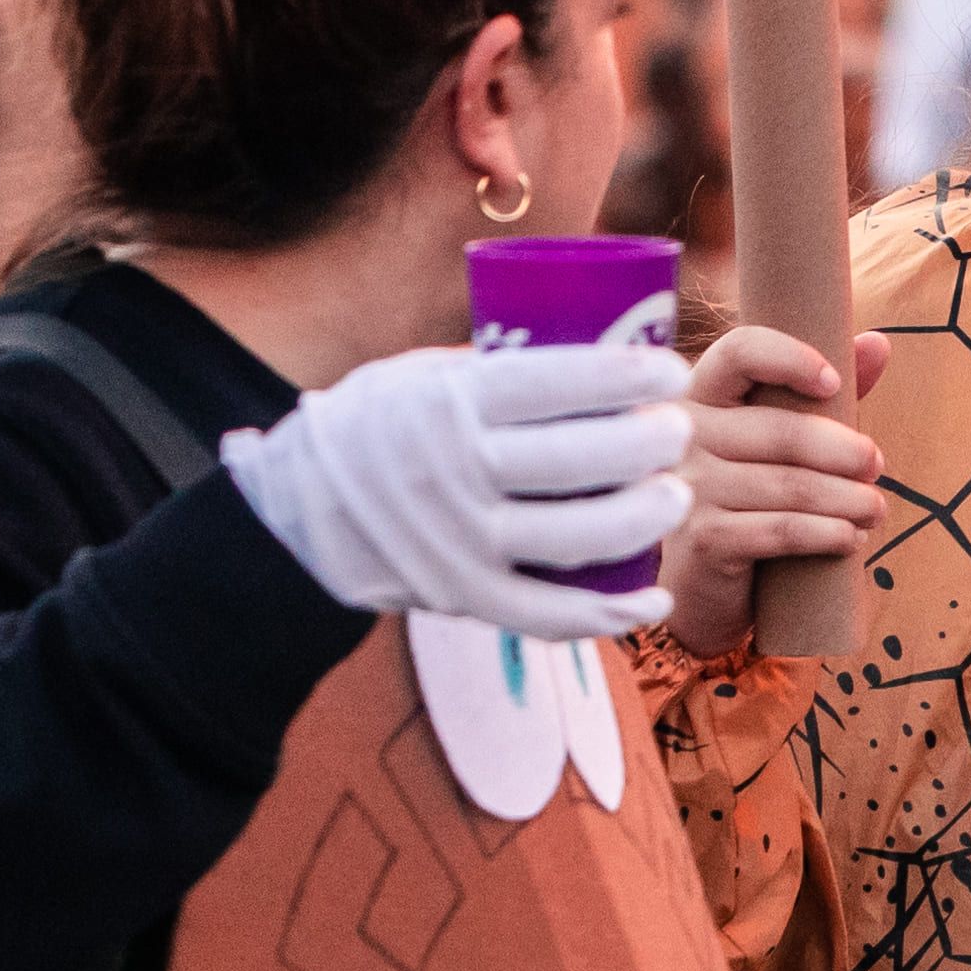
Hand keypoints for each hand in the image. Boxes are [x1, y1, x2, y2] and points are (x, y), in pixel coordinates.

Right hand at [215, 338, 684, 639]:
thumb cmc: (377, 426)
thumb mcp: (421, 376)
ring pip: (576, 539)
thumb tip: (602, 355)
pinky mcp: (462, 597)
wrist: (293, 512)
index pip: (553, 384)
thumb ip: (496, 373)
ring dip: (643, 519)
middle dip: (647, 445)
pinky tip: (654, 599)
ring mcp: (459, 542)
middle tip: (678, 431)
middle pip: (577, 462)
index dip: (623, 378)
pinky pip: (547, 615)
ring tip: (675, 495)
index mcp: (448, 402)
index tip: (669, 372)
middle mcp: (454, 472)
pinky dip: (608, 614)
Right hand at [661, 326, 888, 655]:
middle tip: (876, 465)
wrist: (703, 583)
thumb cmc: (747, 495)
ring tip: (875, 508)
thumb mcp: (781, 439)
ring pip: (790, 485)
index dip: (790, 358)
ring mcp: (690, 487)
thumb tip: (879, 342)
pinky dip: (828, 533)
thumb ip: (823, 393)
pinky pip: (782, 529)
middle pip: (782, 429)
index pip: (739, 351)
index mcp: (702, 393)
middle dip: (844, 450)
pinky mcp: (703, 538)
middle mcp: (685, 434)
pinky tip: (851, 537)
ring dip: (848, 499)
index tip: (833, 383)